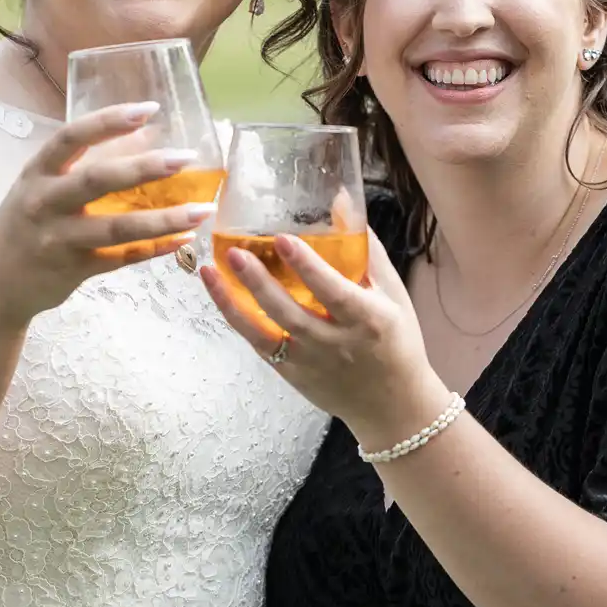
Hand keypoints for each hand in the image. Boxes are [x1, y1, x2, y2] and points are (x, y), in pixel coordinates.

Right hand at [0, 102, 214, 328]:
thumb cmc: (24, 225)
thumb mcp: (40, 187)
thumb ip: (81, 165)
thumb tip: (144, 137)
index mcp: (37, 173)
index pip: (73, 136)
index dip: (110, 121)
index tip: (149, 109)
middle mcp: (44, 202)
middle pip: (97, 180)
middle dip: (144, 167)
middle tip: (185, 157)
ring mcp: (57, 239)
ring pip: (116, 227)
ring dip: (163, 219)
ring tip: (202, 211)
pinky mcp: (72, 271)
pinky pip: (120, 259)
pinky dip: (153, 249)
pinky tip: (181, 240)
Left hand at [199, 230, 447, 442]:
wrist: (392, 405)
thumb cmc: (396, 341)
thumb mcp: (393, 295)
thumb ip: (367, 250)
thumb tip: (341, 201)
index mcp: (367, 319)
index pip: (332, 290)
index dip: (307, 265)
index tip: (282, 238)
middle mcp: (335, 343)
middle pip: (290, 312)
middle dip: (259, 283)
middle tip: (234, 253)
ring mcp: (308, 362)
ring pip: (263, 333)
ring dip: (233, 302)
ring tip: (210, 272)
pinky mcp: (291, 374)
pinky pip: (258, 345)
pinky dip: (237, 319)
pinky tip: (220, 293)